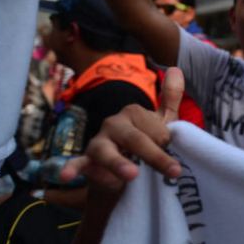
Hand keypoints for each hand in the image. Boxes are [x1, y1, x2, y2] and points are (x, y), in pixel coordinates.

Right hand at [59, 67, 184, 193]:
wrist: (125, 174)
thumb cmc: (146, 144)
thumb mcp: (162, 122)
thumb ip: (170, 98)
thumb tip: (175, 68)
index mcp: (133, 113)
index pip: (155, 128)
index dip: (168, 144)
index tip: (177, 158)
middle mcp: (114, 124)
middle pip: (135, 139)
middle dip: (156, 156)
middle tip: (175, 172)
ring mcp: (98, 142)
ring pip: (107, 151)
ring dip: (118, 163)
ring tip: (132, 174)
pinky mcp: (86, 162)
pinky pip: (77, 163)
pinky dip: (71, 168)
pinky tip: (67, 174)